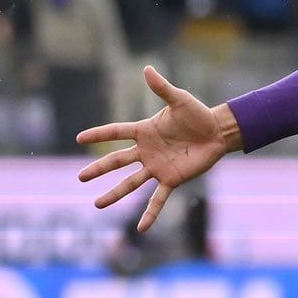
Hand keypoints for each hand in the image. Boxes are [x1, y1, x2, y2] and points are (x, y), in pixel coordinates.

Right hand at [78, 67, 239, 231]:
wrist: (218, 132)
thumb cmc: (198, 115)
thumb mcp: (179, 99)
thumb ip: (162, 88)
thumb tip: (147, 69)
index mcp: (144, 131)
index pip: (116, 132)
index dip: (99, 134)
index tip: (79, 138)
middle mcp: (147, 151)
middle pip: (117, 161)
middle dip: (99, 170)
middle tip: (80, 178)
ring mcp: (157, 167)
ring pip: (131, 183)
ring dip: (115, 193)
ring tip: (97, 204)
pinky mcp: (172, 179)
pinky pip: (158, 198)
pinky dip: (150, 213)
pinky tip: (141, 228)